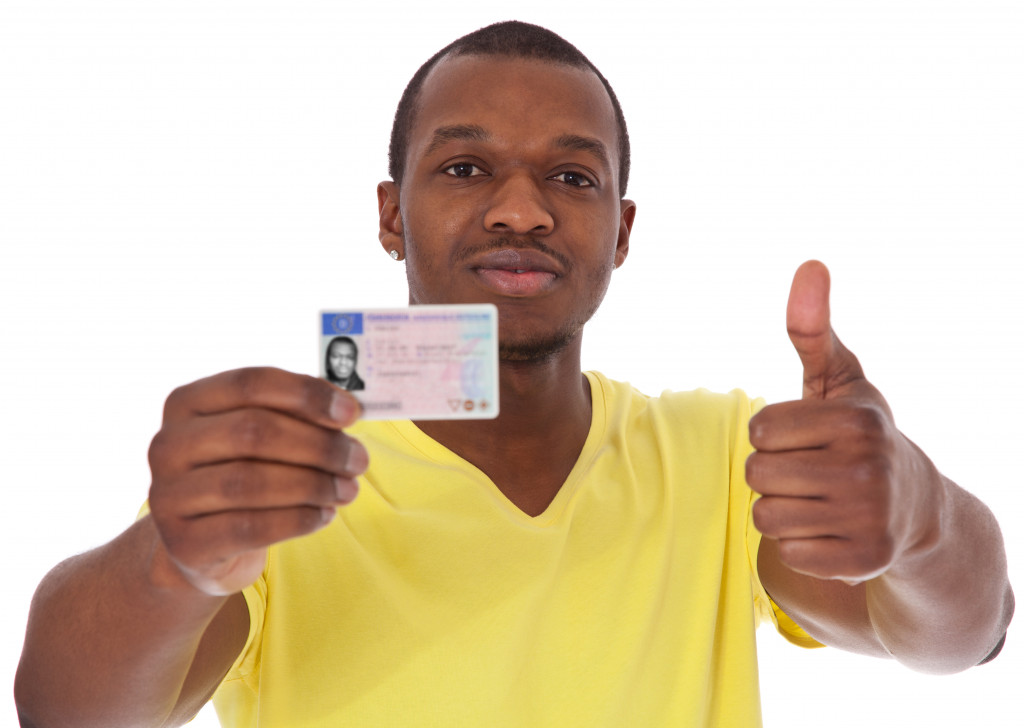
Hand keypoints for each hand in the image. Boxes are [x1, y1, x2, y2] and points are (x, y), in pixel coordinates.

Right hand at [147, 367, 367, 595]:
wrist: (202, 544)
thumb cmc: (242, 473)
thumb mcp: (259, 436)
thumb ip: (296, 414)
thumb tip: (347, 407)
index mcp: (187, 402)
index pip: (250, 383)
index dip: (306, 394)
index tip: (352, 413)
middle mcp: (168, 444)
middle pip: (253, 432)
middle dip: (318, 445)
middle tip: (358, 460)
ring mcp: (168, 495)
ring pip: (251, 482)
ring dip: (313, 484)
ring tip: (348, 489)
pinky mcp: (185, 542)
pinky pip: (250, 527)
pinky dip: (297, 519)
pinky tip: (324, 514)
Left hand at [747, 261, 940, 583]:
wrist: (913, 509)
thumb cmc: (859, 436)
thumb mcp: (840, 381)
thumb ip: (813, 329)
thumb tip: (810, 264)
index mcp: (855, 422)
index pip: (758, 430)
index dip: (771, 434)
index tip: (803, 437)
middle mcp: (865, 470)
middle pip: (757, 475)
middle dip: (772, 472)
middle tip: (809, 471)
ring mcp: (867, 519)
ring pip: (766, 516)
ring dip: (781, 509)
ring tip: (817, 500)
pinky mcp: (861, 562)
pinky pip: (787, 553)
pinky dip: (799, 544)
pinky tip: (829, 530)